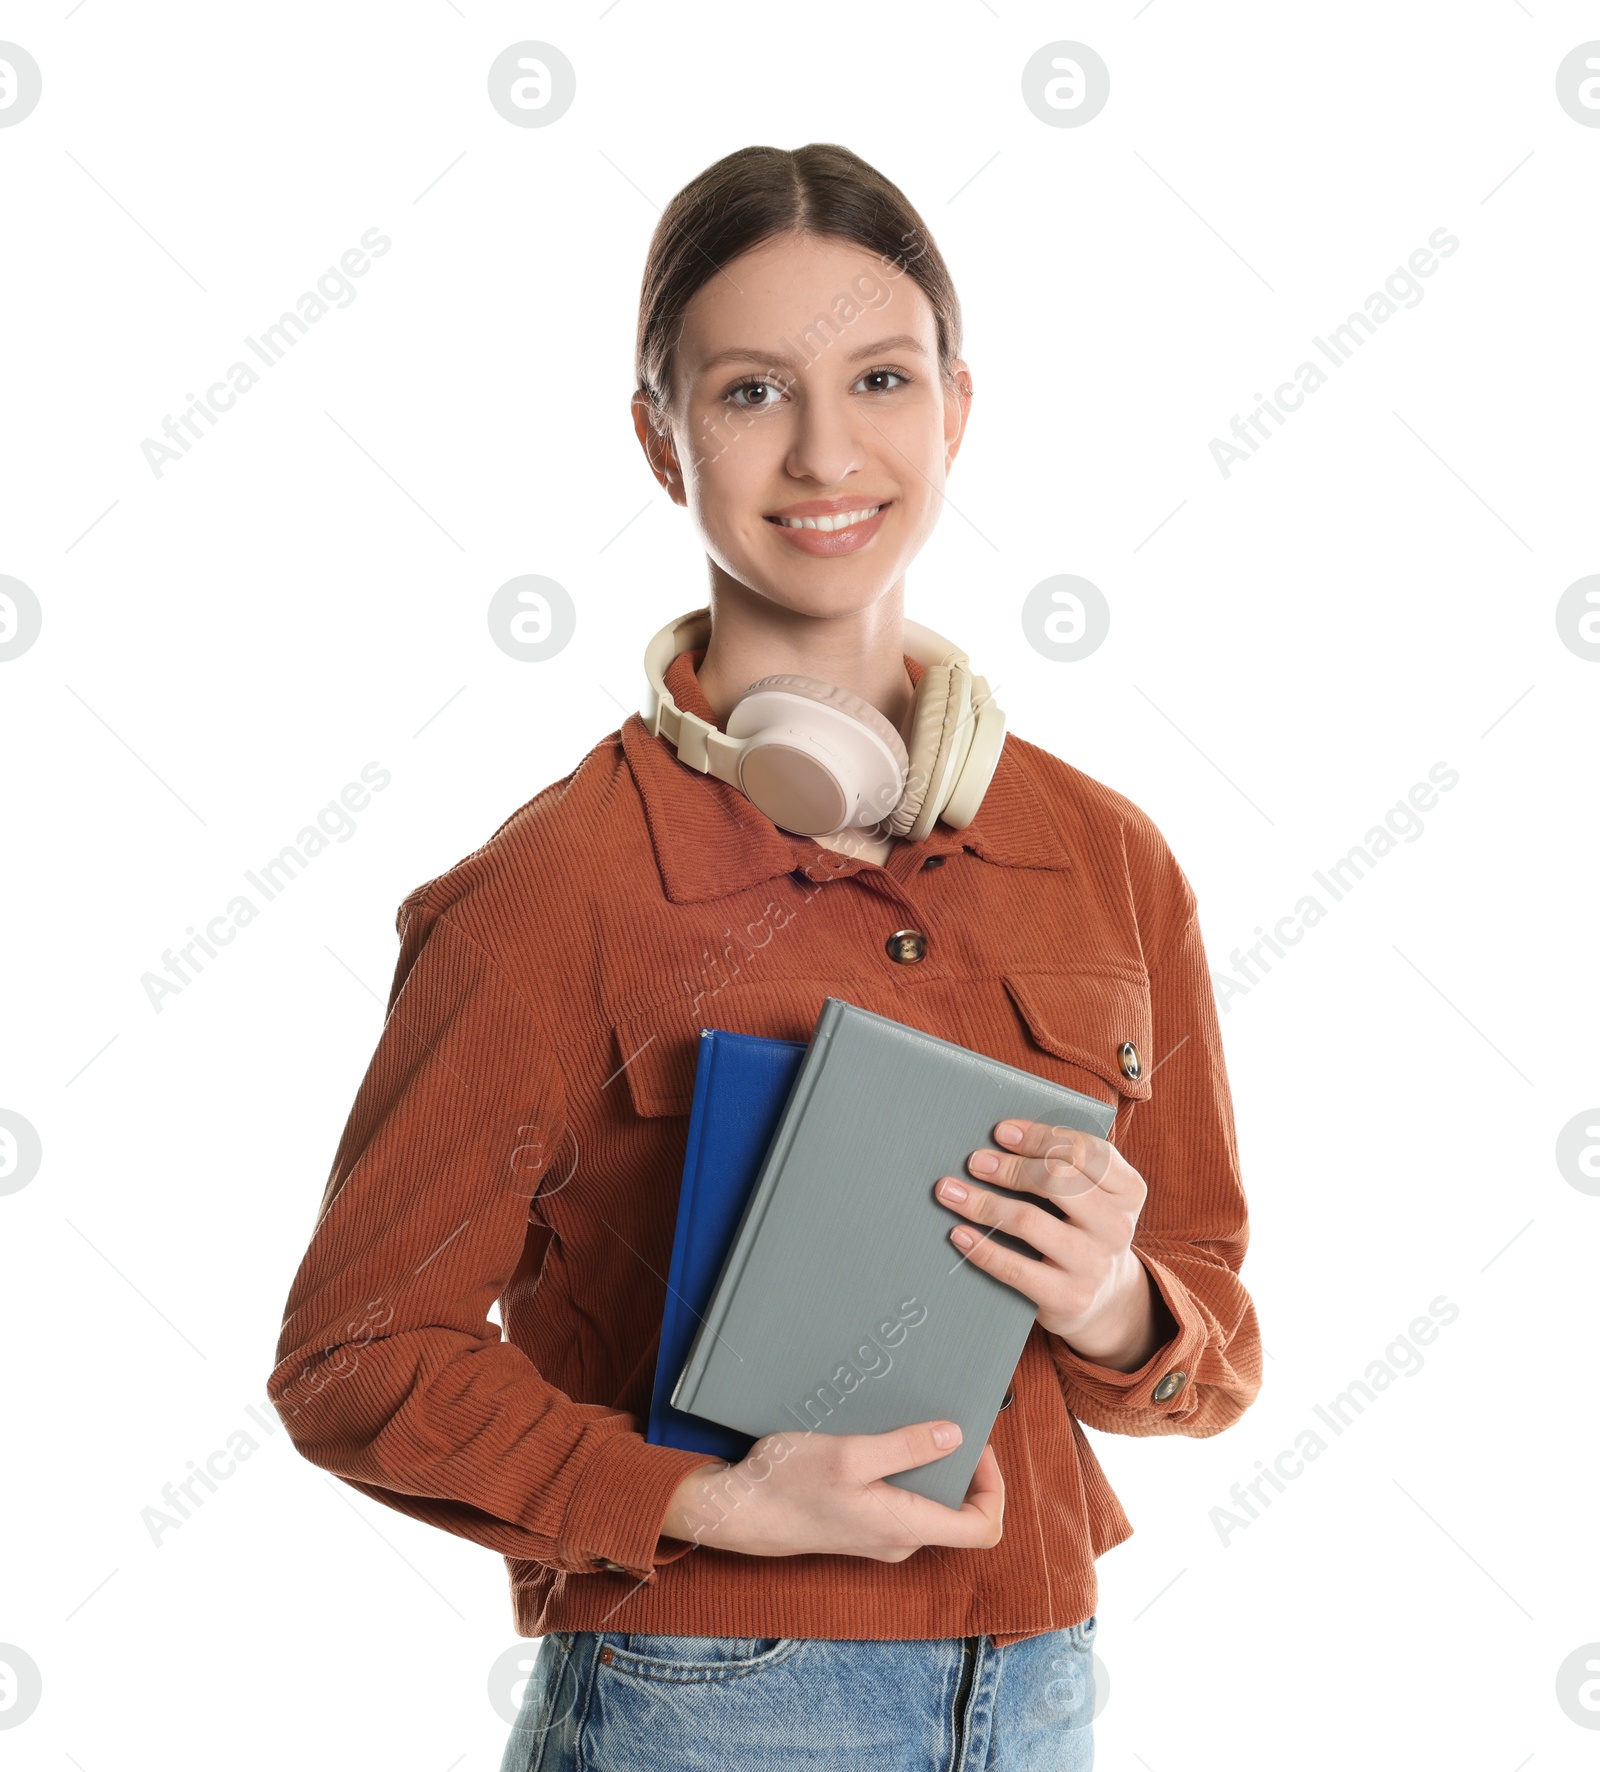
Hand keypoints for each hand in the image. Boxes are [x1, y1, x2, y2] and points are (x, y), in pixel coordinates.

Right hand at [660, 1421, 1003, 1560]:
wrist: (740, 1510)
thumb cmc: (789, 1485)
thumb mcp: (850, 1455)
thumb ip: (906, 1447)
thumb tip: (956, 1437)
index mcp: (906, 1528)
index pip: (984, 1528)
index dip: (995, 1486)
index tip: (978, 1445)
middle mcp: (901, 1539)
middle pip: (961, 1511)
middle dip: (964, 1466)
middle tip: (946, 1421)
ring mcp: (881, 1534)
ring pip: (931, 1502)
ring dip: (931, 1465)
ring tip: (911, 1424)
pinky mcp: (862, 1523)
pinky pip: (903, 1499)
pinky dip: (906, 1470)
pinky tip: (882, 1440)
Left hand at [934, 1119, 1176, 1371]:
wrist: (1105, 1300)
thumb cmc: (1082, 1229)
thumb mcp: (1092, 1196)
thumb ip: (1064, 1166)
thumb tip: (998, 1138)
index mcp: (1128, 1190)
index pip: (1086, 1151)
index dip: (1040, 1136)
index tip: (1001, 1131)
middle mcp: (1117, 1226)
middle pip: (1057, 1180)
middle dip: (1009, 1167)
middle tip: (974, 1161)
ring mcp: (1094, 1264)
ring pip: (1029, 1221)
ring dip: (983, 1202)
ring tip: (949, 1191)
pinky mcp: (1069, 1297)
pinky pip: (1016, 1268)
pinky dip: (982, 1248)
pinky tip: (958, 1233)